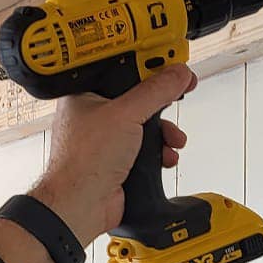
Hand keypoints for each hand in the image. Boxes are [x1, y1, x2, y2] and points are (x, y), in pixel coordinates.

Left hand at [30, 64, 194, 245]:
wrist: (81, 205)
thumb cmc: (84, 161)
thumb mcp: (126, 115)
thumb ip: (155, 92)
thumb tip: (176, 74)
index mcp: (86, 95)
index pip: (122, 69)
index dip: (148, 63)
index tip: (170, 57)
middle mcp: (95, 115)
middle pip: (138, 98)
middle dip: (162, 103)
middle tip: (180, 92)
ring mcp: (107, 140)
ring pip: (145, 126)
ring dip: (164, 132)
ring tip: (172, 138)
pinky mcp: (118, 161)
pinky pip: (146, 149)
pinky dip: (159, 153)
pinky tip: (165, 157)